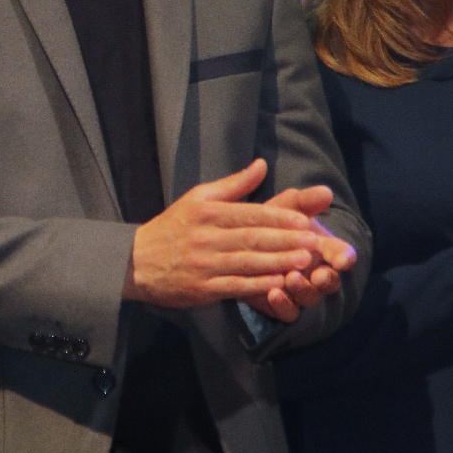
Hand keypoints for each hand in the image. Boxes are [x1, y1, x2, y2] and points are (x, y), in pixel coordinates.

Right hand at [123, 160, 337, 307]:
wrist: (136, 261)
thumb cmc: (173, 227)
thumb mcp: (197, 198)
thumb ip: (233, 185)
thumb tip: (262, 165)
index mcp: (207, 212)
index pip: (249, 213)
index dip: (279, 218)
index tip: (305, 220)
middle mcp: (207, 237)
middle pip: (253, 238)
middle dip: (287, 241)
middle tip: (316, 242)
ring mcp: (205, 264)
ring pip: (248, 262)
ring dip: (279, 263)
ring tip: (306, 263)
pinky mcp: (202, 288)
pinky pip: (235, 287)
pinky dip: (259, 287)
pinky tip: (279, 285)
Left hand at [241, 185, 354, 321]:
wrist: (242, 243)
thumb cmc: (271, 223)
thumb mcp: (285, 209)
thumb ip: (304, 201)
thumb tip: (325, 192)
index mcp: (323, 249)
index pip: (342, 254)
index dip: (344, 256)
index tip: (343, 258)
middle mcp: (316, 273)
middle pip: (330, 282)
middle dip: (328, 279)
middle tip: (320, 275)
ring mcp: (300, 292)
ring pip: (310, 298)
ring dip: (304, 290)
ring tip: (291, 278)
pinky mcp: (282, 306)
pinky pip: (288, 313)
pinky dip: (283, 305)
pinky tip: (272, 293)